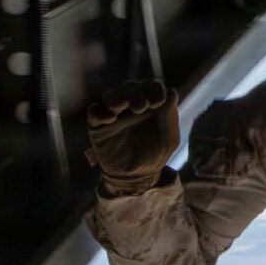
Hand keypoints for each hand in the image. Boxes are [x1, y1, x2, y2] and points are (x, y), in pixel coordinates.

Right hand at [85, 80, 178, 195]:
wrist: (137, 177)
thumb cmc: (155, 156)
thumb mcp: (169, 139)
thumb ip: (170, 117)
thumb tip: (170, 93)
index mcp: (151, 106)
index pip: (151, 87)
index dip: (154, 89)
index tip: (158, 102)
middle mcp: (132, 106)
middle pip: (131, 87)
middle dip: (136, 93)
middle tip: (141, 107)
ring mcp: (115, 114)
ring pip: (112, 95)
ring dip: (118, 97)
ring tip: (122, 107)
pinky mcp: (99, 126)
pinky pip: (94, 111)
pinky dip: (100, 112)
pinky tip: (110, 118)